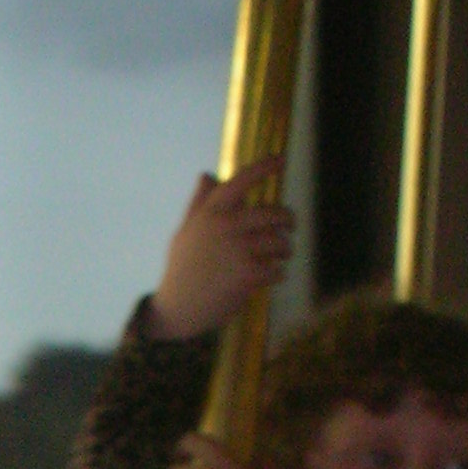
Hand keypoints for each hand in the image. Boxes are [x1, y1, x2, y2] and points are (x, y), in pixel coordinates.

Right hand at [149, 159, 292, 341]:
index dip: (264, 167)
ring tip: (280, 256)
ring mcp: (238, 250)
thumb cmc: (182, 269)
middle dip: (288, 221)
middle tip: (290, 227)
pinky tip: (271, 277)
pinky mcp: (248, 274)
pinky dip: (278, 274)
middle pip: (274, 213)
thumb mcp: (186, 232)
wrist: (177, 309)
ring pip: (280, 243)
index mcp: (211, 212)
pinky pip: (277, 269)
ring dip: (285, 251)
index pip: (241, 181)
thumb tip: (206, 175)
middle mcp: (226, 226)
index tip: (282, 158)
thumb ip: (199, 203)